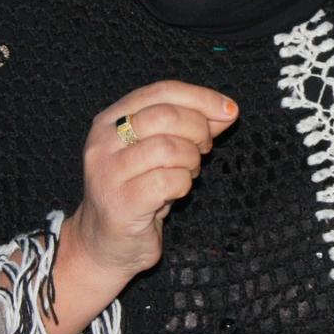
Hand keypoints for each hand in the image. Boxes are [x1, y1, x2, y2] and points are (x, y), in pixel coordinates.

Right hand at [66, 80, 237, 281]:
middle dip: (198, 130)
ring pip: (169, 148)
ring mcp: (108, 172)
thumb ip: (192, 126)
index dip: (201, 98)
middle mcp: (103, 142)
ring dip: (191, 160)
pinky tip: (177, 191)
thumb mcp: (164, 151)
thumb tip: (228, 110)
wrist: (107, 242)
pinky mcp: (120, 202)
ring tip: (187, 172)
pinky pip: (169, 181)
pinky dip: (184, 184)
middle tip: (203, 149)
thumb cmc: (140, 190)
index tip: (230, 110)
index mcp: (111, 119)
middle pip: (166, 116)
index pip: (162, 91)